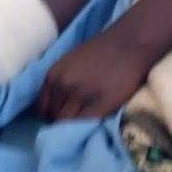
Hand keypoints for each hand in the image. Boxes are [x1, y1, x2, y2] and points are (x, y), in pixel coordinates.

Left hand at [36, 28, 152, 121]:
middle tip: (75, 121)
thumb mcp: (71, 62)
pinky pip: (85, 124)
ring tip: (84, 123)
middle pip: (53, 117)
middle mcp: (62, 86)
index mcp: (53, 75)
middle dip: (61, 122)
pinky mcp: (101, 104)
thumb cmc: (102, 50)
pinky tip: (93, 124)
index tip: (59, 118)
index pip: (41, 108)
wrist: (129, 42)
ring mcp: (81, 95)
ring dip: (73, 126)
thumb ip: (61, 81)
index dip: (50, 116)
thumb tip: (55, 103)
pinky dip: (86, 128)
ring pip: (67, 123)